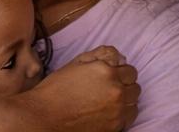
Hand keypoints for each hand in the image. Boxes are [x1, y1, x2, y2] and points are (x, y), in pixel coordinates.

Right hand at [0, 47, 138, 130]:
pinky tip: (112, 112)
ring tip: (112, 100)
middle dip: (125, 85)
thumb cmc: (56, 89)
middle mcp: (115, 91)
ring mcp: (116, 112)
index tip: (113, 75)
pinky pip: (129, 118)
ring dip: (126, 99)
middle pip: (135, 87)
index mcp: (107, 72)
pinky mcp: (113, 129)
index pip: (130, 70)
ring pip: (134, 103)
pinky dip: (124, 114)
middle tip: (112, 87)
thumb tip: (118, 56)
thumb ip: (100, 56)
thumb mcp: (77, 63)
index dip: (121, 72)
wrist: (43, 117)